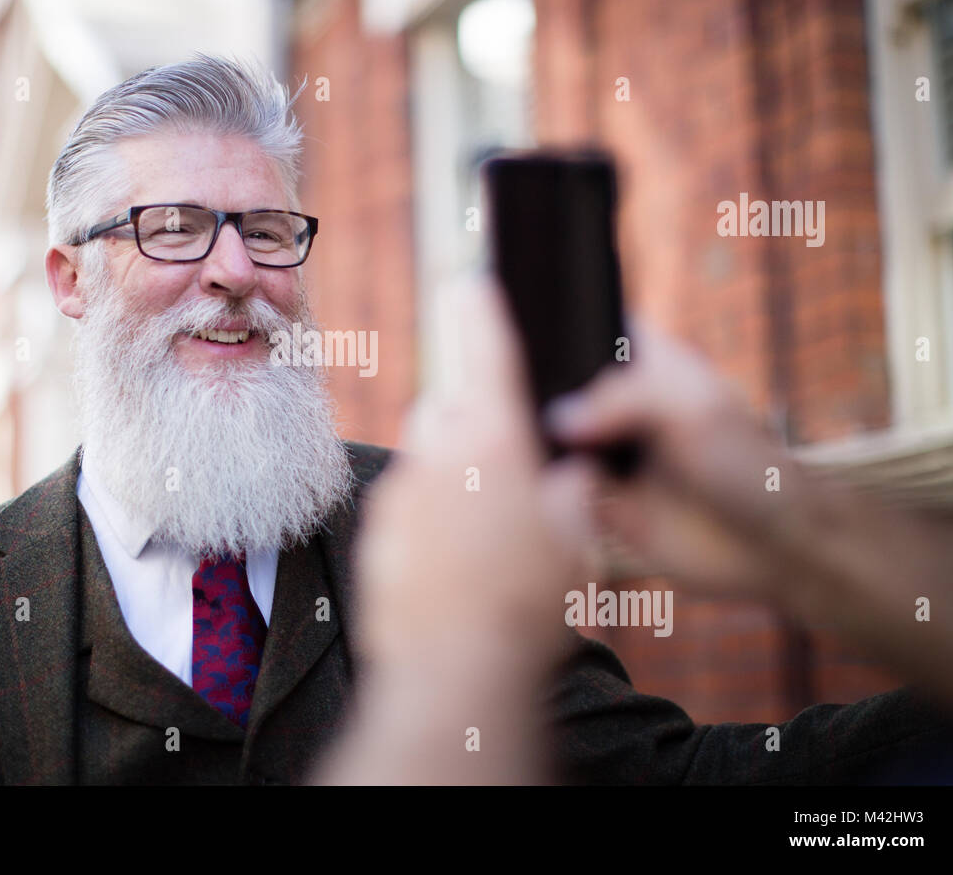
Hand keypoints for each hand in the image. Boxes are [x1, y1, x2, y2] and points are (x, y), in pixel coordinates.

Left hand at [354, 277, 594, 676]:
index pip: (484, 357)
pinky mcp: (376, 535)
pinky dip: (425, 521)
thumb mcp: (575, 546)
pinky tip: (452, 564)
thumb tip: (565, 476)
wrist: (452, 670)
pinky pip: (404, 509)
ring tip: (484, 534)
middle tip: (503, 464)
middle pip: (447, 409)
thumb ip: (569, 496)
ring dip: (450, 479)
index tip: (469, 282)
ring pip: (424, 462)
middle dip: (469, 421)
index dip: (480, 314)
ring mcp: (400, 497)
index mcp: (493, 446)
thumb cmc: (527, 607)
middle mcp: (438, 458)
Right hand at [545, 321, 828, 601]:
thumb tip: (556, 418)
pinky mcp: (599, 502)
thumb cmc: (747, 466)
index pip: (590, 328)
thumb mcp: (689, 410)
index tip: (522, 328)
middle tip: (512, 393)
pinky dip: (546, 489)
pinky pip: (557, 491)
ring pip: (550, 438)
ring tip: (518, 439)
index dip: (559, 325)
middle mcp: (620, 407)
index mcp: (645, 366)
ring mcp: (608, 454)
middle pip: (558, 384)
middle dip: (534, 388)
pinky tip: (537, 485)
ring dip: (535, 441)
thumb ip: (621, 399)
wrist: (771, 546)